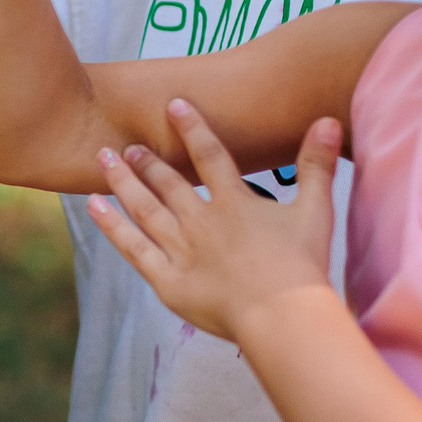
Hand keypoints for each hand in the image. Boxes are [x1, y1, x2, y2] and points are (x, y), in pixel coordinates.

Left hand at [88, 100, 341, 343]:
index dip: (192, 128)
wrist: (281, 316)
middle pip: (167, 183)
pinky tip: (92, 206)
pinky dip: (111, 225)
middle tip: (127, 145)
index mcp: (234, 203)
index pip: (210, 155)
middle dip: (146, 161)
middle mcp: (201, 221)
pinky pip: (132, 247)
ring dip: (122, 182)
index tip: (174, 105)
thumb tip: (329, 120)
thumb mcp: (316, 211)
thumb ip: (317, 165)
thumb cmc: (302, 266)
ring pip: (143, 208)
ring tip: (104, 160)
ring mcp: (180, 249)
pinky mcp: (166, 280)